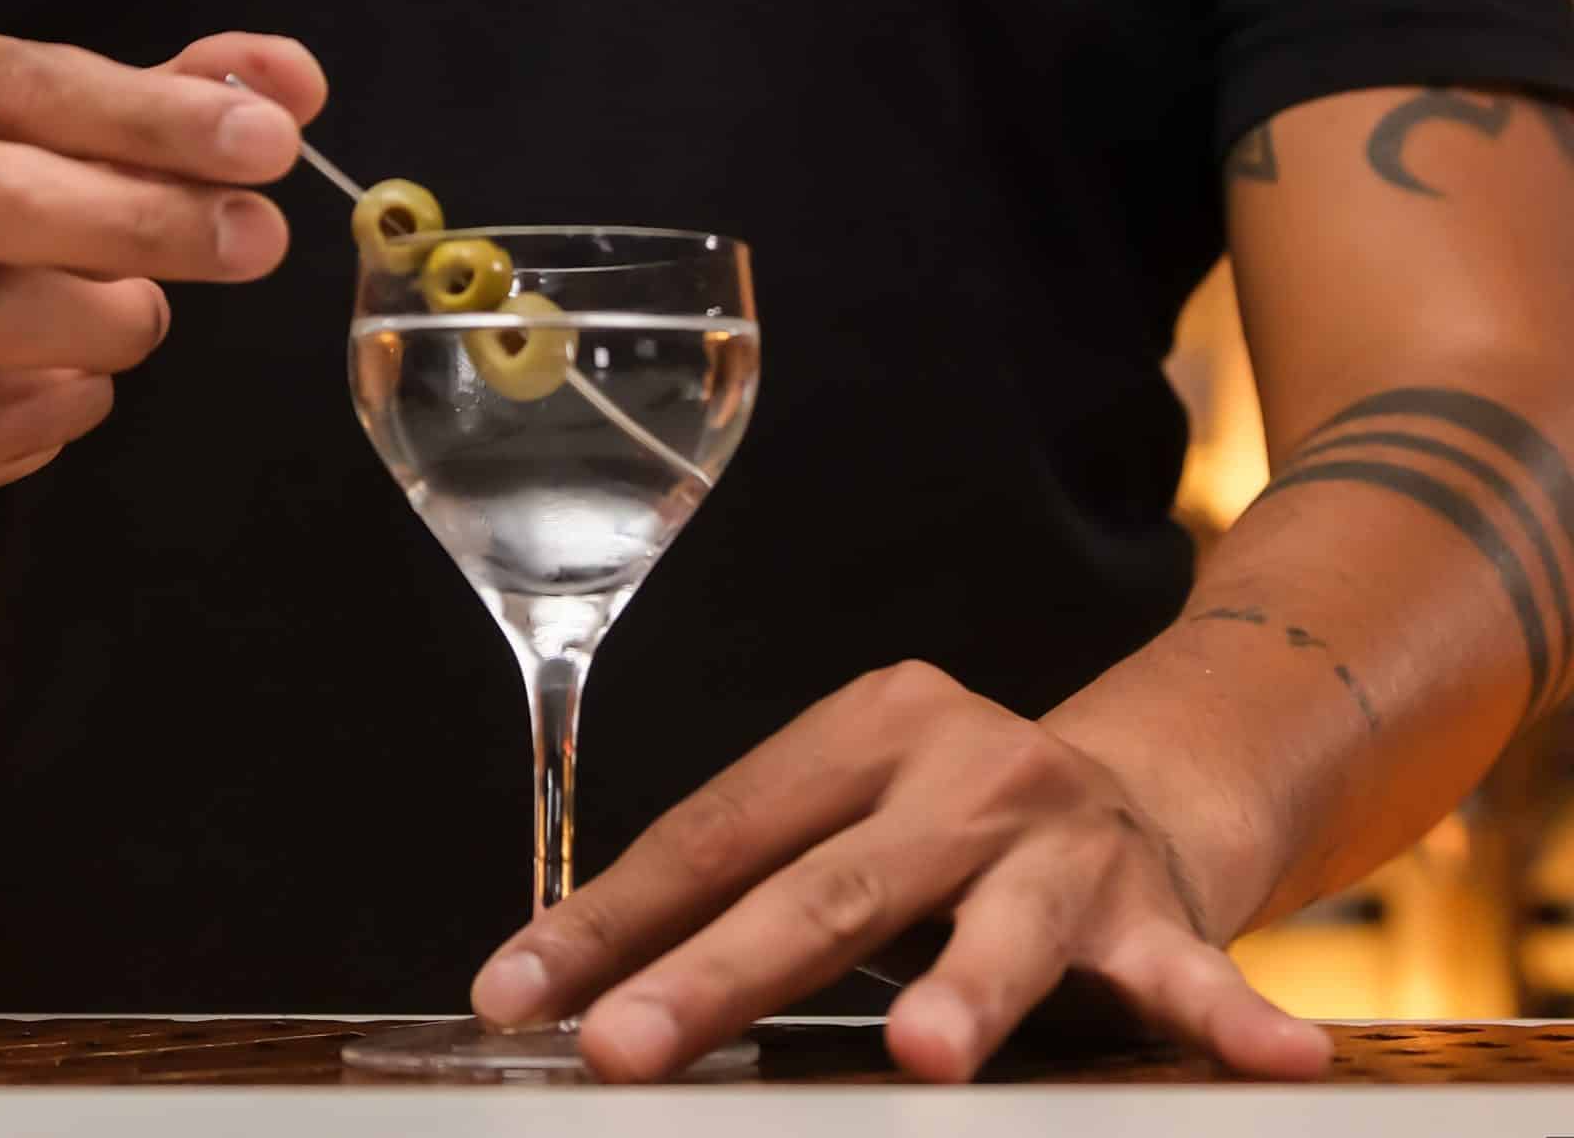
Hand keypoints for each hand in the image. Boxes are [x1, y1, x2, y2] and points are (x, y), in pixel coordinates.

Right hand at [0, 30, 325, 504]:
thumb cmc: (2, 223)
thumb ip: (180, 105)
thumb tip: (294, 80)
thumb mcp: (81, 143)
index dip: (154, 115)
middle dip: (143, 220)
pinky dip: (66, 404)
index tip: (270, 140)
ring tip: (143, 315)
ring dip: (107, 322)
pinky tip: (81, 382)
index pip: (32, 85)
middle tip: (258, 238)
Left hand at [471, 662, 1333, 1081]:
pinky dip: (1228, 1019)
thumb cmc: (942, 826)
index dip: (609, 919)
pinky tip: (1277, 1062)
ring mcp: (1065, 838)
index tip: (516, 996)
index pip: (715, 831)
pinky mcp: (1158, 905)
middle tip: (626, 1046)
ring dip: (969, 992)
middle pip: (825, 886)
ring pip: (1003, 926)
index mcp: (861, 731)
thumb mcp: (844, 818)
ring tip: (930, 1054)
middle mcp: (961, 771)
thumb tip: (569, 987)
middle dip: (717, 975)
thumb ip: (739, 886)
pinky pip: (1193, 975)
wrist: (1131, 785)